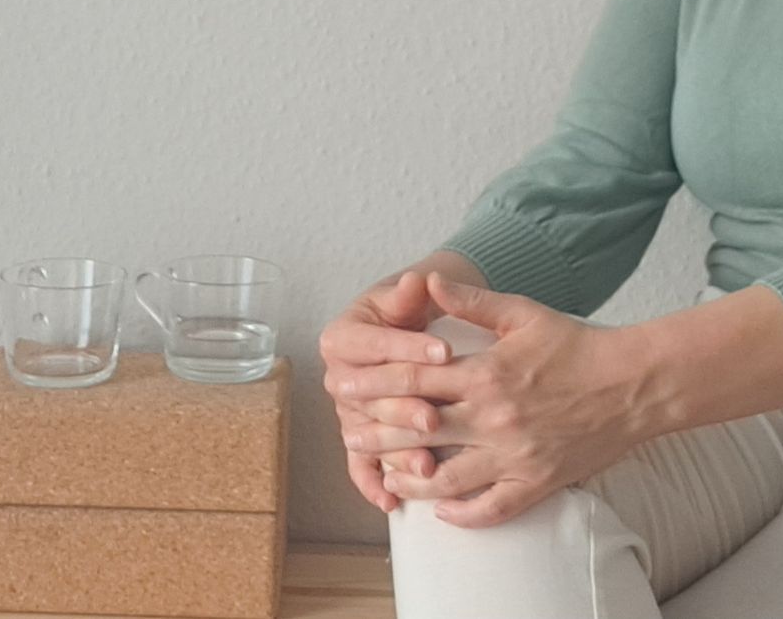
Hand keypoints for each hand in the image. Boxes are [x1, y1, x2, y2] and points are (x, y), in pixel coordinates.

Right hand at [317, 270, 452, 513]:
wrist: (399, 330)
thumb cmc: (404, 311)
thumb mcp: (404, 296)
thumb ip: (408, 293)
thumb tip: (417, 280)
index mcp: (341, 338)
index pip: (376, 345)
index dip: (409, 348)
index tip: (445, 351)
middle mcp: (337, 377)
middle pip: (371, 397)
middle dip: (405, 408)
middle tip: (436, 418)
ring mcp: (347, 411)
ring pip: (370, 436)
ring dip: (397, 454)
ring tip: (427, 466)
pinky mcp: (358, 438)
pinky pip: (360, 465)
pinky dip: (373, 485)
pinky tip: (391, 502)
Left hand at [333, 270, 651, 528]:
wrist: (634, 383)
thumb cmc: (578, 344)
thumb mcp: (523, 314)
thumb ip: (472, 302)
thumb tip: (428, 281)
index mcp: (485, 373)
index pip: (412, 381)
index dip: (373, 384)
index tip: (346, 387)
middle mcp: (493, 418)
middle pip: (417, 430)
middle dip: (377, 434)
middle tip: (349, 435)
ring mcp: (514, 454)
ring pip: (445, 479)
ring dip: (408, 478)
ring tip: (385, 474)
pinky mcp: (536, 482)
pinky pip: (490, 508)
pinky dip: (460, 514)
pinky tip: (440, 510)